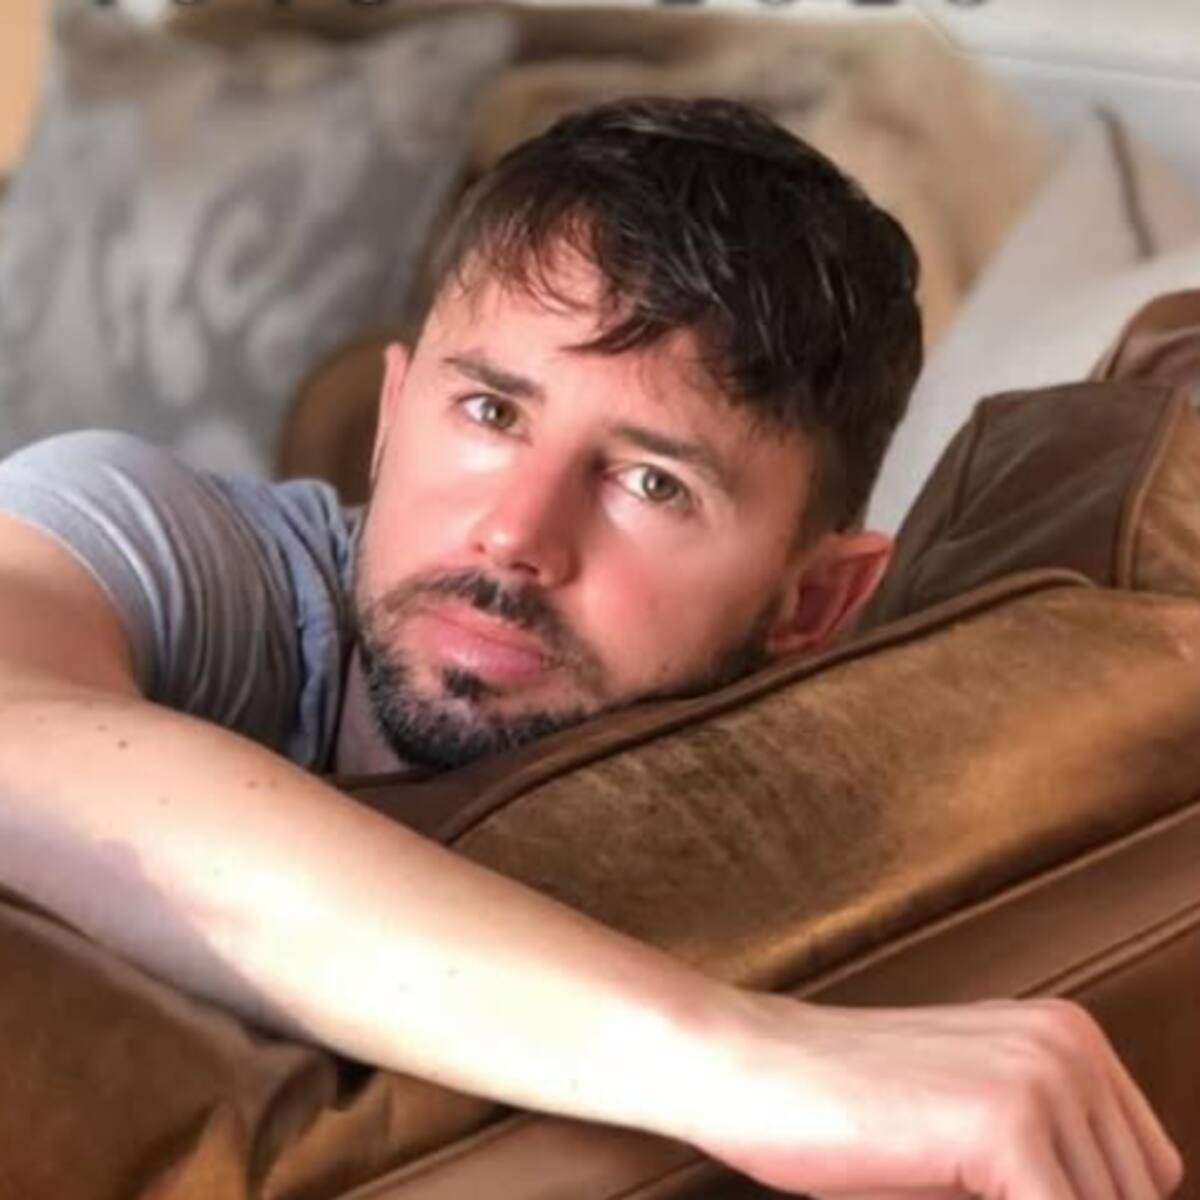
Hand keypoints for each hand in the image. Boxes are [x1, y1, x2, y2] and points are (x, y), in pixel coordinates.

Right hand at [689, 994, 1181, 1198]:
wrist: (746, 1065)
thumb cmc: (839, 1105)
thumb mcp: (967, 1123)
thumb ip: (1045, 1158)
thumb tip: (1088, 1194)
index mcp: (1068, 1034)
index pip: (1142, 1176)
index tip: (999, 1189)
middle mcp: (1068, 1044)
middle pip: (1133, 1196)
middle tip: (959, 1186)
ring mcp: (1039, 1079)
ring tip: (940, 1182)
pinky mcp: (1004, 1127)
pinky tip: (936, 1193)